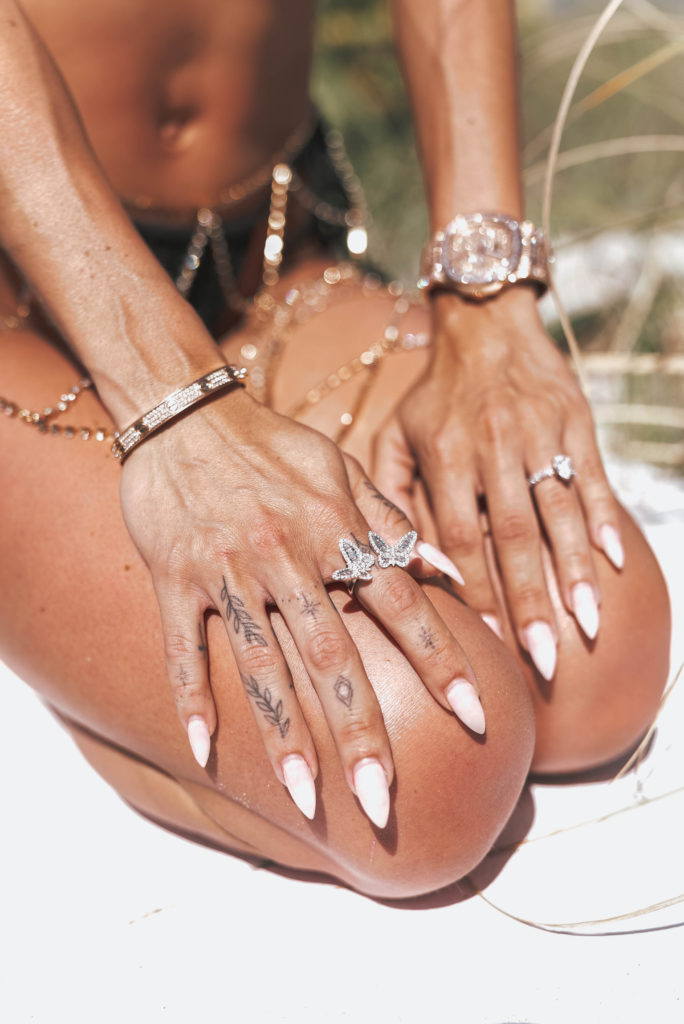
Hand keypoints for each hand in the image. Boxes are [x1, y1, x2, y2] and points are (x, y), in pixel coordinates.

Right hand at [118, 388, 484, 827]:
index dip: (440, 661)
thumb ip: (393, 520)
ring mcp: (229, 569)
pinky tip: (206, 752)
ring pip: (260, 665)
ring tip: (308, 801)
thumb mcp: (342, 468)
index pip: (400, 605)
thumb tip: (448, 568)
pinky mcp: (177, 578)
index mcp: (336, 529)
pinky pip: (184, 648)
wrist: (187, 412)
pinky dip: (193, 698)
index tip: (476, 717)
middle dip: (361, 733)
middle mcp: (288, 555)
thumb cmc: (273, 445)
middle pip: (331, 657)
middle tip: (384, 804)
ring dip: (284, 736)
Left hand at [373, 290, 623, 680]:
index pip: (458, 537)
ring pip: (560, 512)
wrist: (486, 325)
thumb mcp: (394, 435)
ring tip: (587, 625)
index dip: (473, 590)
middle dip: (529, 602)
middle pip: (513, 536)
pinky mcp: (576, 422)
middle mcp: (493, 447)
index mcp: (445, 455)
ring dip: (574, 572)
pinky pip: (594, 477)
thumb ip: (388, 495)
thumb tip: (397, 561)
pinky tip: (614, 561)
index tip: (488, 641)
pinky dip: (605, 520)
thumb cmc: (434, 394)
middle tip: (544, 660)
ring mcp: (540, 434)